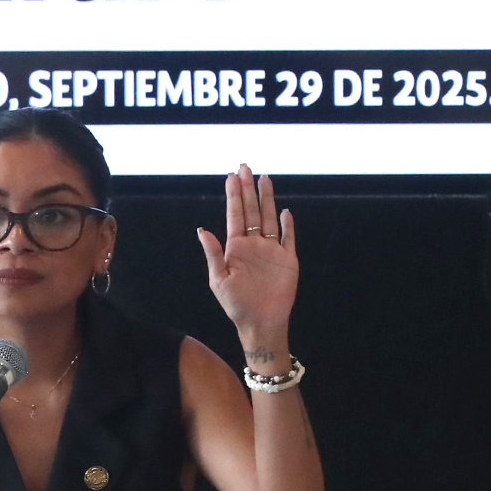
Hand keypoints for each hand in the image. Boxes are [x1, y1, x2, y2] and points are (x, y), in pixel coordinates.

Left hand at [198, 163, 298, 361]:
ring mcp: (272, 251)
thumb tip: (202, 230)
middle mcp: (254, 244)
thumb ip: (213, 254)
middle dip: (248, 189)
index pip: (235, 215)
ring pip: (269, 218)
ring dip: (267, 199)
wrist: (260, 323)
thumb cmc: (236, 304)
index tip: (231, 177)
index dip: (234, 196)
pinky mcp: (288, 260)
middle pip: (252, 211)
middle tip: (245, 167)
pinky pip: (288, 238)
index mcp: (235, 247)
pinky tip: (284, 211)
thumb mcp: (219, 280)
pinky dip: (287, 225)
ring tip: (263, 179)